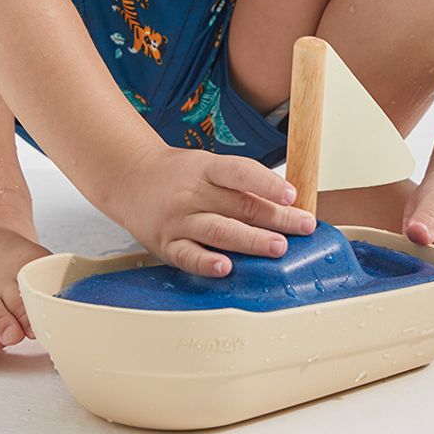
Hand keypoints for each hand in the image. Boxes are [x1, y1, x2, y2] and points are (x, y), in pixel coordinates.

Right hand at [118, 146, 317, 277]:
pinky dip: (206, 263)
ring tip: (278, 247)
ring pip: (219, 231)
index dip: (267, 183)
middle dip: (276, 218)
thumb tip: (287, 205)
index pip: (240, 172)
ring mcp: (178, 220)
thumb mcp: (208, 166)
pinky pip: (187, 256)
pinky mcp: (166, 245)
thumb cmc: (178, 175)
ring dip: (252, 241)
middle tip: (303, 226)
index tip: (291, 195)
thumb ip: (241, 184)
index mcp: (206, 169)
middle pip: (238, 205)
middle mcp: (192, 193)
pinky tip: (225, 268)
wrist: (129, 178)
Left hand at [400, 162, 433, 292]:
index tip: (404, 285)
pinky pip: (428, 280)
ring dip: (415, 284)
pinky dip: (414, 276)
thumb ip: (428, 216)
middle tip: (391, 281)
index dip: (428, 292)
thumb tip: (417, 233)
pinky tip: (398, 268)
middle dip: (418, 291)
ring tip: (393, 275)